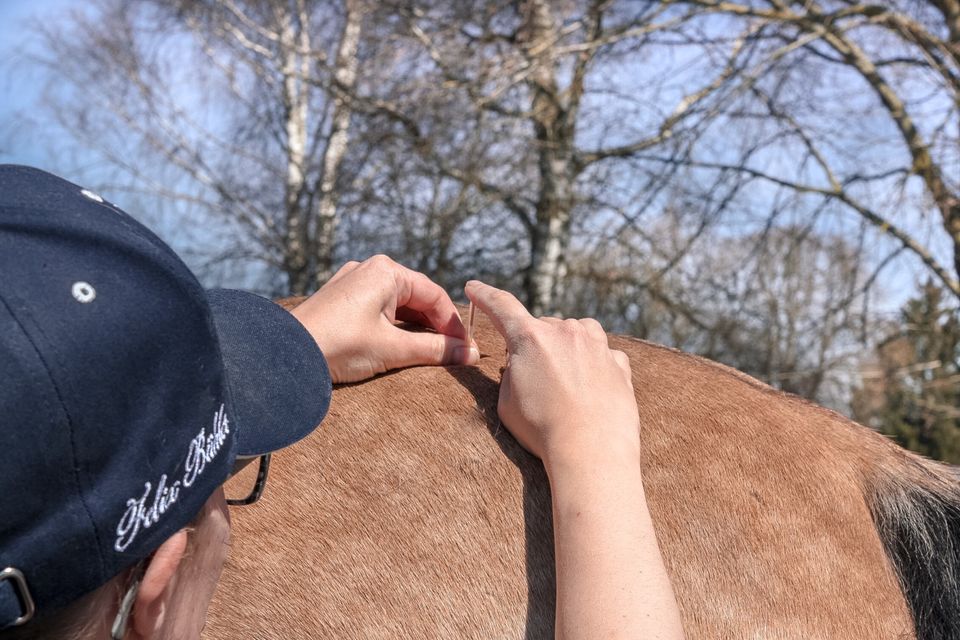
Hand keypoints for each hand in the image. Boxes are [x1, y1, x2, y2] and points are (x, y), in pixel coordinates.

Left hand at [291, 256, 478, 382]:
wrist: (282, 355)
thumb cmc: (337, 345)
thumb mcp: (392, 349)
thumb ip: (434, 350)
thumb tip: (468, 355)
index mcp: (386, 271)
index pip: (435, 295)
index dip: (453, 325)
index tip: (465, 350)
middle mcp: (370, 269)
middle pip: (417, 297)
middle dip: (436, 326)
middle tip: (452, 354)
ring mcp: (352, 283)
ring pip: (398, 304)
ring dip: (416, 328)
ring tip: (430, 353)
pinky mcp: (340, 300)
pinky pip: (378, 309)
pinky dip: (395, 327)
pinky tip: (400, 346)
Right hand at [464, 280, 639, 466]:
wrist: (592, 452)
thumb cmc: (543, 431)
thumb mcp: (506, 403)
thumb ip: (511, 373)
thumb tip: (522, 363)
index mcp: (530, 338)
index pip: (501, 307)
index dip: (484, 296)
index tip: (474, 288)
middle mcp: (565, 331)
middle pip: (541, 327)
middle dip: (534, 347)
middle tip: (536, 384)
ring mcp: (596, 344)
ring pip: (575, 333)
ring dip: (566, 349)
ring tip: (564, 384)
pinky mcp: (618, 361)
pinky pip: (601, 353)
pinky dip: (593, 366)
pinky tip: (589, 391)